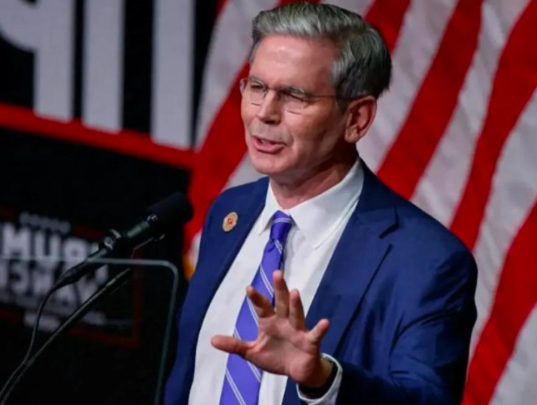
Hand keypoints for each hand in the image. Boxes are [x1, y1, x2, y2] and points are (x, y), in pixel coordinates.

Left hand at [211, 270, 332, 387]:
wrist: (296, 372)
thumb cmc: (275, 357)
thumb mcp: (252, 353)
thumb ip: (235, 345)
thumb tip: (211, 340)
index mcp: (270, 322)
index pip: (262, 307)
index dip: (256, 298)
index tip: (248, 288)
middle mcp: (284, 322)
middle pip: (282, 303)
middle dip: (280, 289)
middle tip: (277, 273)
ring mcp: (298, 330)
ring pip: (297, 315)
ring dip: (296, 304)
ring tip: (295, 292)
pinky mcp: (310, 342)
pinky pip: (315, 335)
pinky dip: (320, 329)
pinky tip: (325, 322)